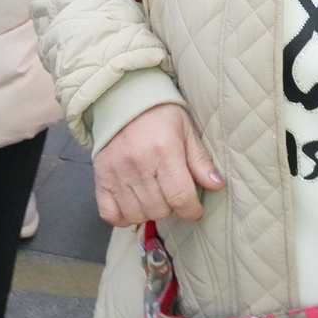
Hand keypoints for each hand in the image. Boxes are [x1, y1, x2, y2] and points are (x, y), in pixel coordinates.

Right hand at [93, 103, 222, 225]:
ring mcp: (116, 173)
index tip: (194, 210)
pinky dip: (123, 217)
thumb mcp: (186, 130)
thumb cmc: (160, 115)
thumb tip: (217, 185)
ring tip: (154, 197)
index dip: (192, 210)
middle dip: (171, 207)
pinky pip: (111, 214)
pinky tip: (133, 205)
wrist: (123, 100)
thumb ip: (200, 160)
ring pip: (137, 214)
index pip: (180, 197)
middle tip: (172, 194)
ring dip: (149, 212)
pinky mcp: (101, 178)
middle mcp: (138, 165)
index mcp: (164, 151)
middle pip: (159, 209)